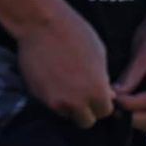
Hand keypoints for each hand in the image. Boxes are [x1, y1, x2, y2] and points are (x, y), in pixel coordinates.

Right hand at [11, 0, 114, 128]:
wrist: (42, 24)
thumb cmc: (76, 33)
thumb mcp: (99, 53)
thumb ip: (102, 78)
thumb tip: (107, 95)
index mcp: (96, 91)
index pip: (104, 112)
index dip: (102, 104)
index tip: (99, 95)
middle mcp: (77, 102)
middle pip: (86, 121)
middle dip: (86, 110)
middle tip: (83, 94)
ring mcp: (56, 102)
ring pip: (67, 114)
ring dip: (69, 105)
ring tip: (66, 84)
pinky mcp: (39, 97)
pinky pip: (51, 105)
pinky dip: (54, 98)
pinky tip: (54, 80)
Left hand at [113, 10, 145, 130]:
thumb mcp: (142, 54)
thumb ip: (129, 78)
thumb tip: (112, 99)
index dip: (131, 104)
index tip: (111, 101)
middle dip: (132, 115)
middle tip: (111, 109)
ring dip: (136, 117)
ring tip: (117, 107)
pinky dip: (142, 114)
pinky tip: (127, 105)